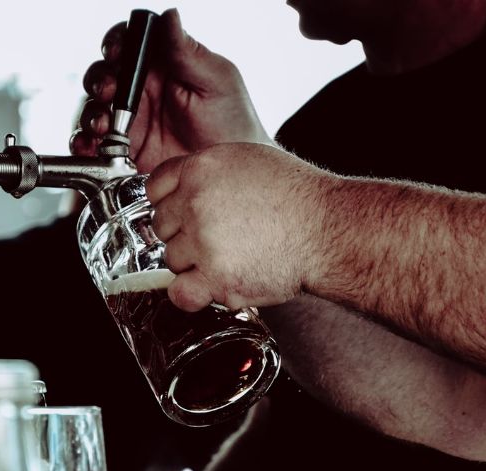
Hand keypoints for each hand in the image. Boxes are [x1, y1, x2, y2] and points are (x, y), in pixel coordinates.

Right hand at [71, 9, 271, 172]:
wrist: (231, 175)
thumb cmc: (234, 124)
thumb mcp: (216, 81)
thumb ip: (187, 51)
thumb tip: (170, 15)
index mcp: (162, 65)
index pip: (129, 43)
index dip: (116, 43)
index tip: (115, 52)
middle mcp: (142, 91)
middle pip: (104, 74)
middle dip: (99, 80)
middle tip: (109, 92)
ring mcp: (131, 121)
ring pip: (94, 108)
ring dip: (91, 112)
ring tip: (102, 125)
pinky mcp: (124, 151)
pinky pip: (95, 145)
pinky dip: (85, 144)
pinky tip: (91, 146)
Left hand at [146, 142, 327, 311]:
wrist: (330, 230)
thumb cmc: (299, 198)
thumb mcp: (249, 161)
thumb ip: (210, 173)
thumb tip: (184, 188)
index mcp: (202, 168)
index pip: (156, 188)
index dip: (170, 204)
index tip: (183, 215)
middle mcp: (196, 201)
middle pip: (161, 226)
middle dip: (183, 234)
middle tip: (219, 238)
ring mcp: (204, 239)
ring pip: (171, 260)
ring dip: (193, 264)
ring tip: (232, 257)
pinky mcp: (216, 276)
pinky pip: (179, 293)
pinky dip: (192, 294)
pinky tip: (213, 284)